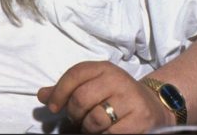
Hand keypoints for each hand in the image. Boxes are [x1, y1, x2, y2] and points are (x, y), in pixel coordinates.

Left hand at [37, 61, 172, 132]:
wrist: (154, 105)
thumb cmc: (116, 95)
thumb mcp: (94, 85)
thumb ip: (68, 89)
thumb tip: (42, 95)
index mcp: (104, 68)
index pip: (74, 75)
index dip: (59, 92)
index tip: (53, 106)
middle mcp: (118, 80)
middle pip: (81, 99)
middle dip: (73, 113)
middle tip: (77, 118)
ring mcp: (131, 100)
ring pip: (94, 119)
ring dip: (87, 127)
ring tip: (92, 125)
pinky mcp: (140, 120)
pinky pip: (110, 133)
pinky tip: (107, 130)